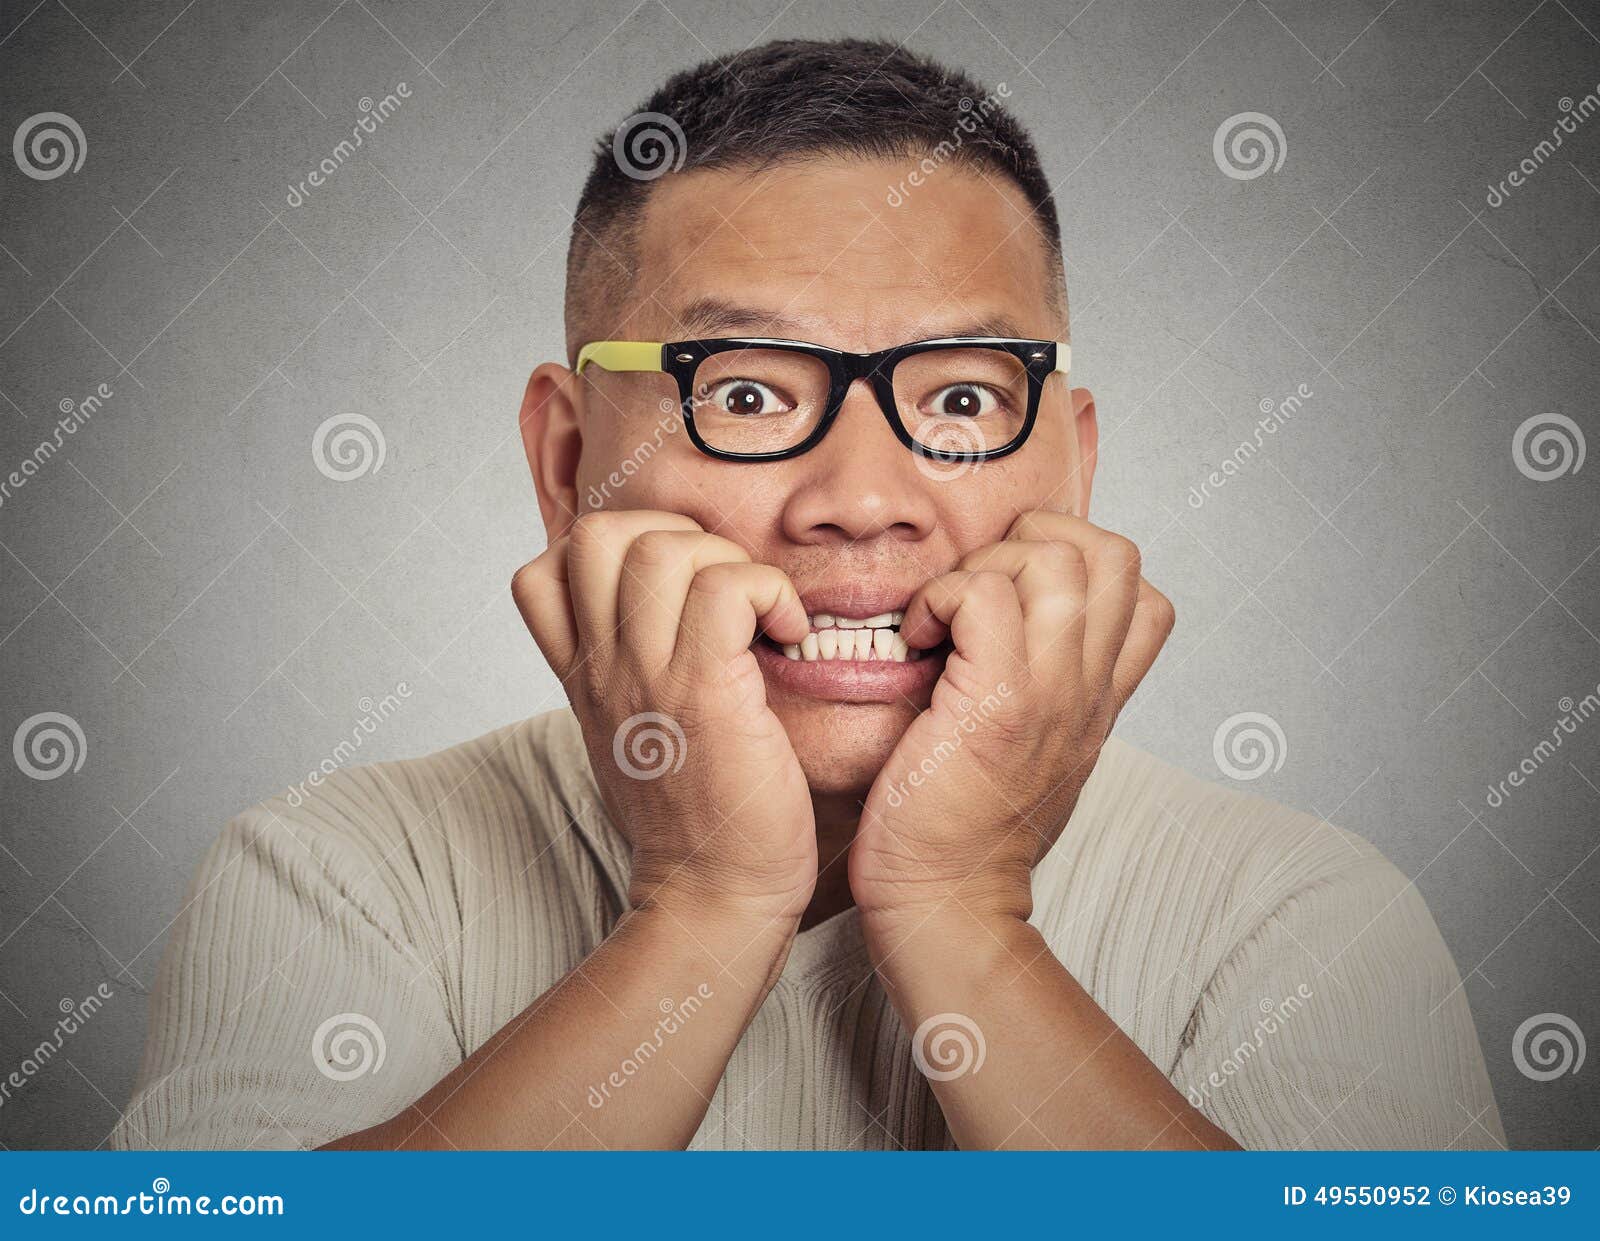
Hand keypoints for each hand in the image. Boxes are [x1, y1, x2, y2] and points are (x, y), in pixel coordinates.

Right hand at [513, 511, 816, 924]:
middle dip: (671, 532)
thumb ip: (629, 674)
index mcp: (584, 676)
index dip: (611, 547)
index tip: (670, 585)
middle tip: (720, 585)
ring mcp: (649, 677)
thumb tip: (666, 617)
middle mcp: (604, 668)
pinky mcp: (705, 691)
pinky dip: (770, 592)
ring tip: (758, 613)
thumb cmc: (693, 819)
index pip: (544, 567)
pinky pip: (728, 588)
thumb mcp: (630, 737)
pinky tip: (788, 634)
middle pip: (598, 533)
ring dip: (727, 562)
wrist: (711, 896)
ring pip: (664, 550)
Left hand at [849, 511, 1174, 927]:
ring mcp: (1052, 693)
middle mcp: (1089, 689)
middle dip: (1034, 541)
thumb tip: (1012, 631)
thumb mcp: (1033, 754)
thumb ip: (1044, 692)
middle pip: (1112, 552)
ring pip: (1052, 560)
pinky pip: (982, 595)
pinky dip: (941, 598)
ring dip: (984, 567)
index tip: (1016, 595)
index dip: (1082, 563)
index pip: (1146, 594)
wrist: (947, 901)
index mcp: (1099, 699)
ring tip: (946, 617)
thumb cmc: (965, 830)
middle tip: (976, 590)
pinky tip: (919, 639)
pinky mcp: (998, 702)